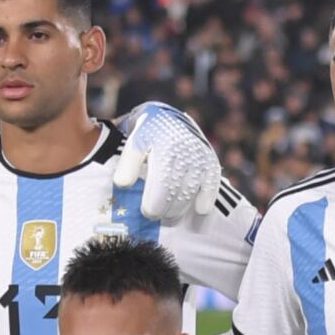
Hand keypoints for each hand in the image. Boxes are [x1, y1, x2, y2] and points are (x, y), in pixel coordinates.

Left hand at [114, 101, 223, 223]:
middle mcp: (185, 150)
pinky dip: (206, 200)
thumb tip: (123, 184)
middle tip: (155, 216)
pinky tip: (199, 209)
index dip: (154, 204)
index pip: (161, 184)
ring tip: (169, 215)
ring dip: (180, 208)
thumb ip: (127, 164)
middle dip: (164, 209)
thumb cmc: (148, 136)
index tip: (146, 212)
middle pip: (175, 191)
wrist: (169, 118)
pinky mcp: (211, 162)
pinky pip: (212, 186)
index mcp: (164, 146)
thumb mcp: (134, 144)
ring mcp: (200, 156)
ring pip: (191, 191)